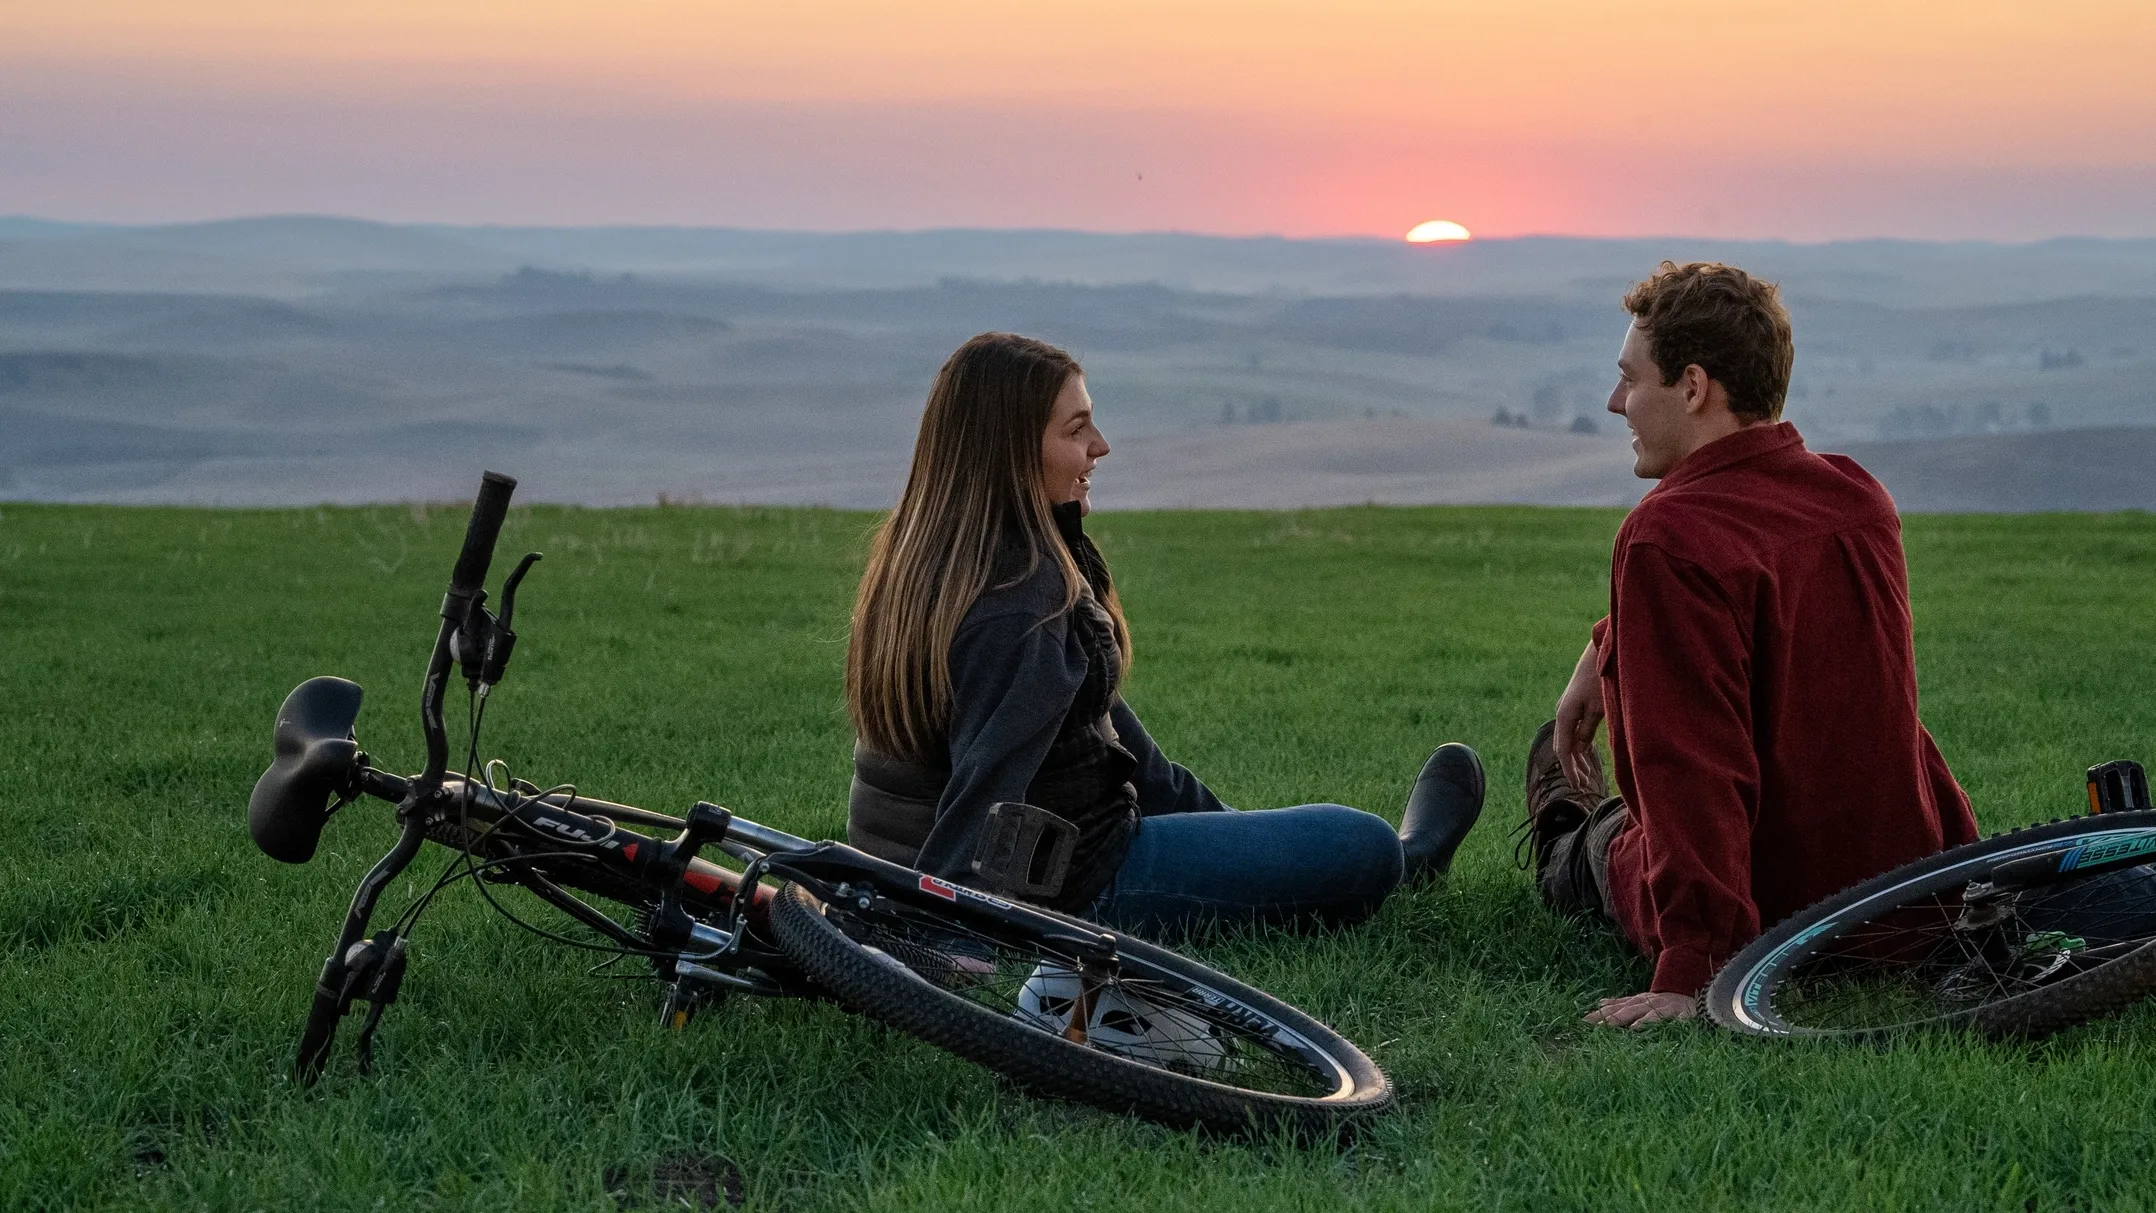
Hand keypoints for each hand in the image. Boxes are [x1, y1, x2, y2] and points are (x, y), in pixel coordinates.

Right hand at [1553, 638, 1606, 794]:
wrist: (1603, 650)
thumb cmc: (1602, 678)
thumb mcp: (1598, 708)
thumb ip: (1587, 731)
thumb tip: (1579, 750)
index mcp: (1565, 715)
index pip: (1564, 751)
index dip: (1570, 770)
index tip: (1579, 786)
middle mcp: (1563, 712)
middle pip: (1564, 747)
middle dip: (1573, 767)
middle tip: (1584, 785)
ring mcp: (1568, 708)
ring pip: (1568, 739)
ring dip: (1577, 757)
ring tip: (1587, 774)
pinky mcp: (1576, 704)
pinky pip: (1574, 730)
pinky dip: (1579, 744)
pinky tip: (1587, 753)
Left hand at [1583, 991, 1696, 1028]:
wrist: (1700, 1000)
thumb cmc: (1668, 1005)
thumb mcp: (1644, 1002)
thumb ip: (1623, 1004)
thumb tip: (1600, 1003)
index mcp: (1639, 1001)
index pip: (1616, 1006)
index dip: (1599, 1014)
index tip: (1582, 1021)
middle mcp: (1647, 1002)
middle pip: (1624, 1009)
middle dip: (1606, 1017)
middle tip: (1589, 1024)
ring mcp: (1662, 1007)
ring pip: (1640, 1012)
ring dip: (1624, 1019)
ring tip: (1608, 1026)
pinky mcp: (1677, 1014)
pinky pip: (1661, 1018)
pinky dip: (1649, 1022)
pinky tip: (1637, 1029)